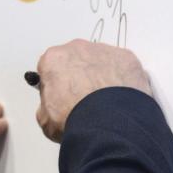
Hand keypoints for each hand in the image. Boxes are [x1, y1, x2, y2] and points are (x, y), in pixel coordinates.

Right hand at [34, 41, 151, 142]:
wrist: (106, 123)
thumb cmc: (75, 118)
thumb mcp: (46, 119)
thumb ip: (47, 104)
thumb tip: (54, 107)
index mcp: (55, 59)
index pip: (52, 67)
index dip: (57, 83)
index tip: (62, 97)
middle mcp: (78, 48)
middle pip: (77, 60)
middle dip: (80, 77)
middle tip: (86, 101)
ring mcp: (104, 51)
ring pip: (101, 62)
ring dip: (102, 77)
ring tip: (106, 104)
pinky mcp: (127, 58)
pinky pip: (123, 67)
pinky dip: (123, 80)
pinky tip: (121, 100)